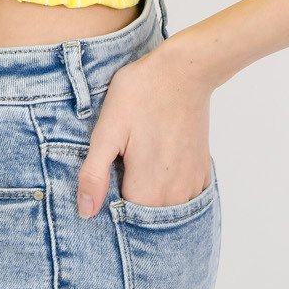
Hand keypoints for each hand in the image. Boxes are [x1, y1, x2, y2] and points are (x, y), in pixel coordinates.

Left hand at [76, 38, 212, 216]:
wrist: (184, 69)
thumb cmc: (140, 94)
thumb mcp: (107, 131)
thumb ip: (94, 175)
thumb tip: (85, 212)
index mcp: (147, 190)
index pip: (122, 220)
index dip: (107, 204)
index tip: (104, 178)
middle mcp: (175, 196)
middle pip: (144, 217)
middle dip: (128, 201)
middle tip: (120, 163)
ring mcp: (192, 184)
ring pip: (165, 208)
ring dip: (150, 196)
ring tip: (137, 161)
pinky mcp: (202, 170)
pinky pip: (183, 195)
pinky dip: (169, 188)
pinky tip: (158, 162)